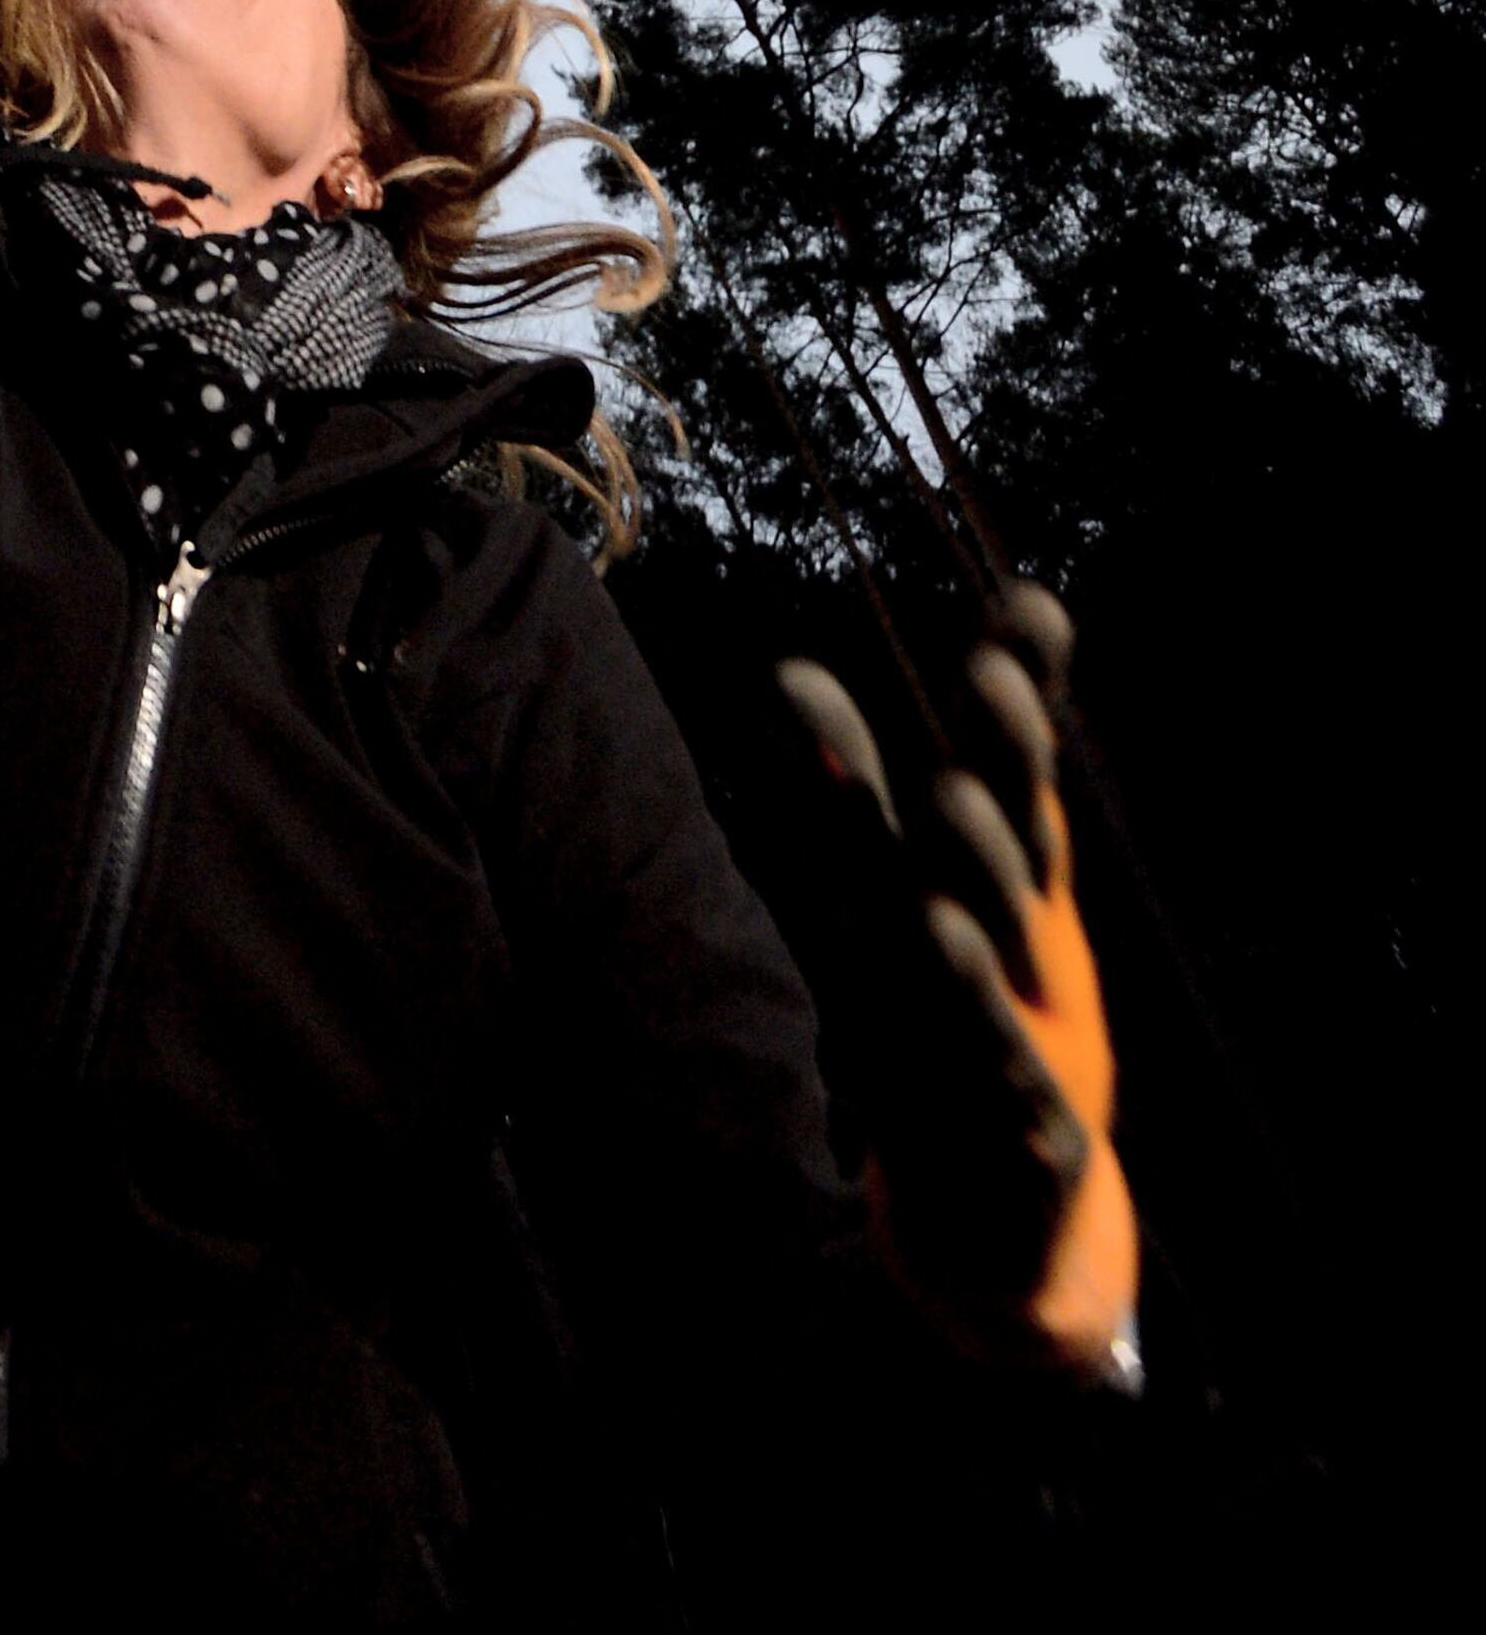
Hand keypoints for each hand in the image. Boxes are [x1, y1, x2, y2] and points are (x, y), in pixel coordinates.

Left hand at [776, 585, 1140, 1392]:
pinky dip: (986, 1023)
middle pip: (1019, 850)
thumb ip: (854, 791)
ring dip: (983, 890)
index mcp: (1012, 891)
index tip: (1027, 610)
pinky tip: (945, 952)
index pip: (1018, 781)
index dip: (1023, 702)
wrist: (1006, 1222)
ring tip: (946, 819)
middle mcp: (1034, 953)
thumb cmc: (954, 1017)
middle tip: (987, 675)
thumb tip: (788, 667)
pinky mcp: (1033, 1135)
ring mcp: (1043, 1043)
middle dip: (1005, 767)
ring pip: (1010, 957)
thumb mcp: (903, 904)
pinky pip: (1009, 1077)